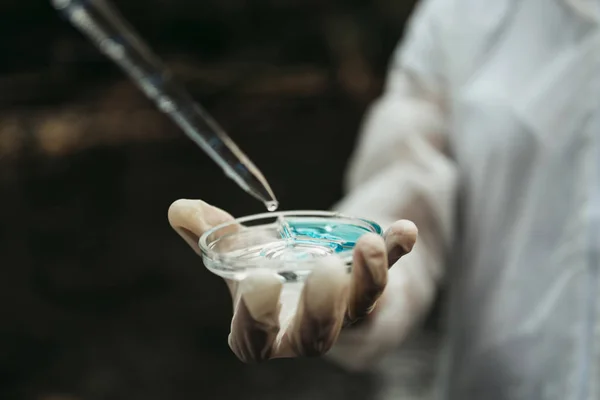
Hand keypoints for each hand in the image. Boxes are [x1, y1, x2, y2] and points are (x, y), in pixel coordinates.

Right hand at [168, 199, 417, 361]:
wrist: (338, 257)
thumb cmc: (286, 260)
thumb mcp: (249, 247)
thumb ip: (215, 234)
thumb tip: (178, 209)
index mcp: (268, 325)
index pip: (253, 341)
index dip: (254, 319)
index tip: (260, 278)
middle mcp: (310, 330)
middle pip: (314, 340)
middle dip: (318, 310)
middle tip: (322, 270)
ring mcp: (350, 317)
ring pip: (361, 313)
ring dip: (366, 279)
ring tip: (367, 244)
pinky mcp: (386, 296)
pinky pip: (395, 279)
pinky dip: (396, 253)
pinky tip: (404, 231)